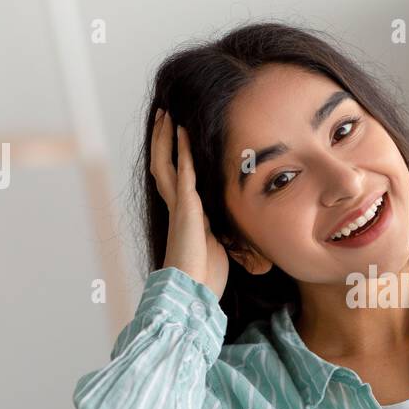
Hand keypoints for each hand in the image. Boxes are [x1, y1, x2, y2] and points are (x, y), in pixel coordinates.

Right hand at [150, 108, 229, 300]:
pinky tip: (182, 131)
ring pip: (166, 163)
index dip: (173, 157)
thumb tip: (245, 238)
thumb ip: (225, 235)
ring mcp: (179, 207)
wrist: (192, 293)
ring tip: (166, 115)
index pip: (175, 178)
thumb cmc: (205, 278)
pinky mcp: (185, 209)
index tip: (176, 137)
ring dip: (166, 138)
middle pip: (163, 164)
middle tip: (164, 116)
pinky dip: (182, 151)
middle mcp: (177, 208)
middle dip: (163, 140)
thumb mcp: (220, 249)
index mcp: (184, 216)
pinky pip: (183, 172)